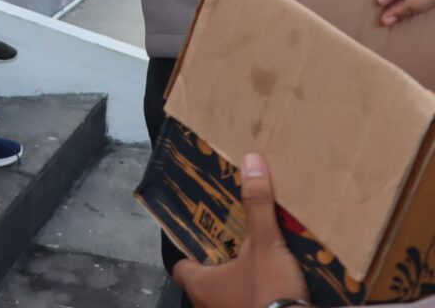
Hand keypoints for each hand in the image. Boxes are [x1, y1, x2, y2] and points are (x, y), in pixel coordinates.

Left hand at [174, 153, 308, 307]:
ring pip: (227, 295)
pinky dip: (255, 294)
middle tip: (231, 240)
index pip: (181, 267)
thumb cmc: (269, 291)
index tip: (201, 235)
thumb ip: (257, 205)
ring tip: (253, 257)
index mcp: (201, 286)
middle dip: (218, 263)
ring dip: (238, 280)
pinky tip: (272, 281)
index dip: (188, 252)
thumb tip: (251, 160)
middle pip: (205, 280)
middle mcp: (210, 306)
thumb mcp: (266, 244)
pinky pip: (247, 304)